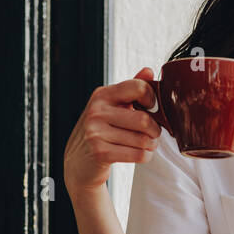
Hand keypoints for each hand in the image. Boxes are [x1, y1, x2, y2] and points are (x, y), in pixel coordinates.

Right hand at [63, 67, 163, 199]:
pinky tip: (142, 154)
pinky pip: (137, 154)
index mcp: (102, 95)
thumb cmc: (99, 132)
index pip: (138, 88)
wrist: (77, 162)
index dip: (152, 99)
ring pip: (142, 139)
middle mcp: (97, 111)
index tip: (152, 109)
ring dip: (151, 145)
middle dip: (156, 130)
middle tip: (154, 134)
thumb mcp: (110, 107)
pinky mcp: (100, 152)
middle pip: (143, 119)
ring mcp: (96, 132)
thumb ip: (130, 90)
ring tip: (148, 145)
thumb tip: (148, 70)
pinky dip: (145, 156)